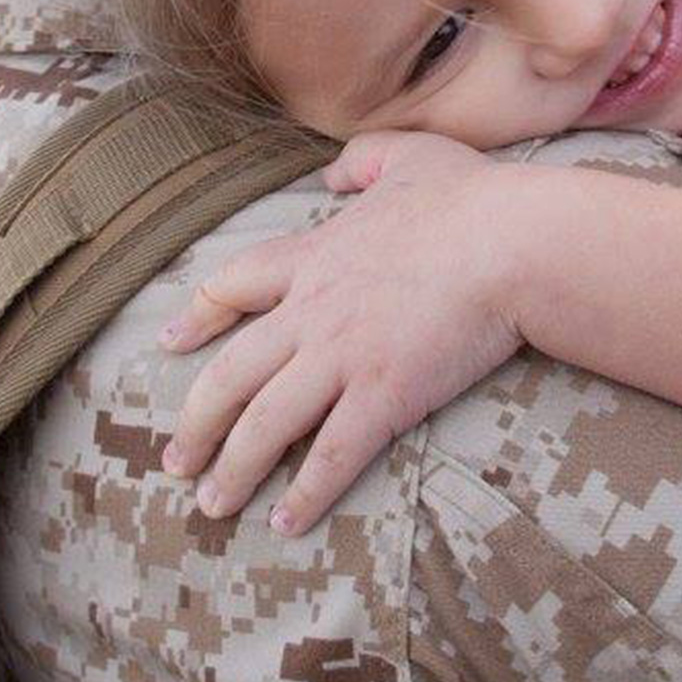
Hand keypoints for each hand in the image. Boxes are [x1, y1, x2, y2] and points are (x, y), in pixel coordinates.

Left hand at [159, 132, 528, 534]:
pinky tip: (287, 524)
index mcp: (315, 256)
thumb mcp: (408, 156)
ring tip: (212, 507)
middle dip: (195, 424)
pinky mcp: (383, 395)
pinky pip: (330, 455)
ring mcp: (343, 355)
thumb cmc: (472, 198)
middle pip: (230, 373)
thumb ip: (362, 162)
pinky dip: (304, 494)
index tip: (168, 343)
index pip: (232, 285)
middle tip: (175, 462)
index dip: (197, 317)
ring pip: (264, 424)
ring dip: (232, 471)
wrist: (512, 240)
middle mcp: (313, 311)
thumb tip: (334, 175)